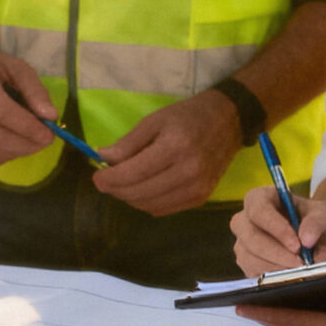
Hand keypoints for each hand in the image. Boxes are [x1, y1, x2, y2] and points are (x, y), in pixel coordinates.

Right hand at [0, 47, 58, 166]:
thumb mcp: (16, 67)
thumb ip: (35, 90)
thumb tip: (51, 117)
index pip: (4, 113)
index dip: (29, 128)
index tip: (49, 134)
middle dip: (27, 144)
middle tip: (47, 140)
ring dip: (19, 151)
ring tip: (33, 141)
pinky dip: (5, 155)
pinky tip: (15, 144)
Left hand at [93, 91, 243, 215]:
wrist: (229, 121)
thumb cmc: (188, 116)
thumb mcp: (155, 120)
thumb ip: (127, 143)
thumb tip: (102, 159)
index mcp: (175, 147)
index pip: (134, 173)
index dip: (110, 179)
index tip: (96, 177)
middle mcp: (188, 172)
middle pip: (140, 193)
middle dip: (116, 190)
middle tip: (105, 181)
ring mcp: (198, 189)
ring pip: (150, 205)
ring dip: (130, 198)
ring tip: (123, 183)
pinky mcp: (201, 198)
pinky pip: (164, 209)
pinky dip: (147, 203)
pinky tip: (143, 189)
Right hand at [231, 186, 325, 275]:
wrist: (317, 239)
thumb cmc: (315, 221)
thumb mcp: (324, 215)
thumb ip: (317, 223)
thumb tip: (306, 239)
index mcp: (260, 198)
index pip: (259, 210)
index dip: (276, 228)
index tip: (297, 245)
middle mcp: (245, 219)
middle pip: (251, 237)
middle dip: (277, 253)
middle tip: (302, 263)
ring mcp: (243, 243)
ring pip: (250, 258)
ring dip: (277, 268)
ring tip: (301, 270)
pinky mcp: (247, 264)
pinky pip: (253, 274)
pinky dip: (273, 278)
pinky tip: (292, 276)